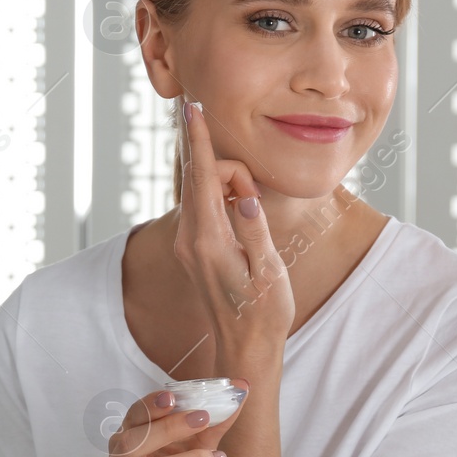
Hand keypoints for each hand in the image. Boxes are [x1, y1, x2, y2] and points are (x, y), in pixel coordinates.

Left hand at [173, 98, 294, 354]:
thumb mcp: (269, 272)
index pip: (201, 177)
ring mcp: (186, 242)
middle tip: (253, 203)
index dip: (199, 139)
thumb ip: (255, 231)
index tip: (191, 108)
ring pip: (203, 191)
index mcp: (207, 239)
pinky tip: (243, 219)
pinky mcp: (192, 246)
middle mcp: (189, 237)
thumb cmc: (263, 314)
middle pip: (200, 177)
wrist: (243, 348)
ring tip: (253, 218)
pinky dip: (224, 201)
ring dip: (230, 189)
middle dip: (228, 171)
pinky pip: (204, 206)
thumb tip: (245, 197)